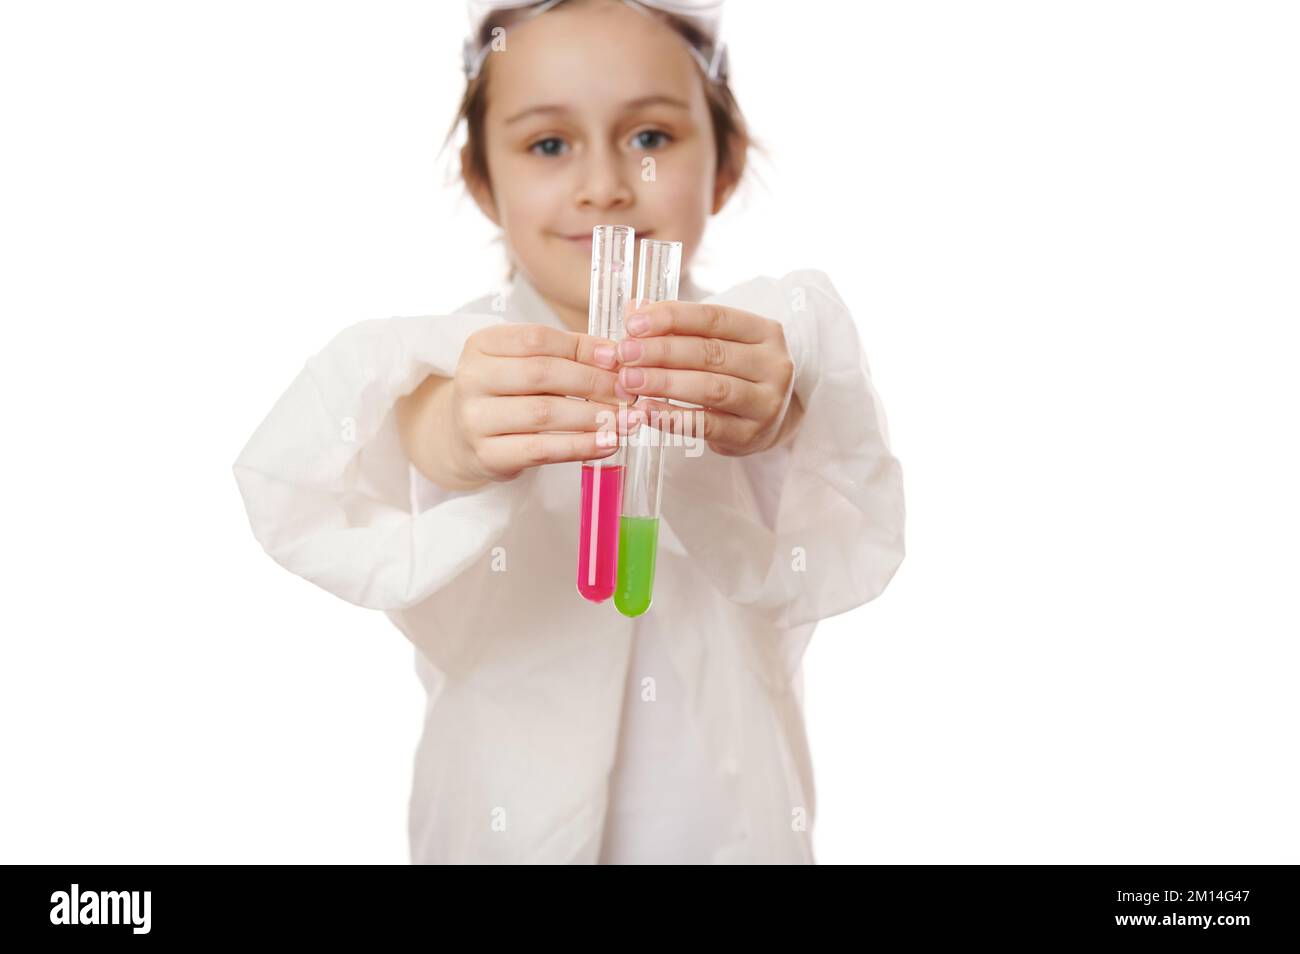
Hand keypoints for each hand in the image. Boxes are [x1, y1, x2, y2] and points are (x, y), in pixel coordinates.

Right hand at [399, 323, 642, 487]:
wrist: (463, 438)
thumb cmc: (508, 394)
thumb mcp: (527, 364)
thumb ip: (568, 353)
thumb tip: (615, 355)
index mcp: (481, 345)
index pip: (536, 339)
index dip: (582, 348)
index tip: (618, 359)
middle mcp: (471, 378)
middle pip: (541, 374)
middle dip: (593, 382)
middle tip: (628, 392)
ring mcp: (475, 419)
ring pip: (543, 413)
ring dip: (593, 417)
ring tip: (627, 420)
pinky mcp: (486, 455)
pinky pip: (541, 450)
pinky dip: (580, 447)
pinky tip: (608, 443)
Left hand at [599, 301, 796, 456]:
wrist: (767, 421)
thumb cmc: (733, 374)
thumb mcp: (715, 343)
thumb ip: (677, 326)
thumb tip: (633, 309)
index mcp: (765, 332)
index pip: (714, 317)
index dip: (671, 318)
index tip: (633, 324)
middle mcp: (773, 365)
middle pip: (711, 353)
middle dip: (661, 351)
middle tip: (624, 353)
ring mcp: (766, 403)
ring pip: (710, 389)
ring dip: (664, 383)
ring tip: (628, 380)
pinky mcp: (750, 435)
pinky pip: (705, 425)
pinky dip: (672, 417)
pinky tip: (645, 410)